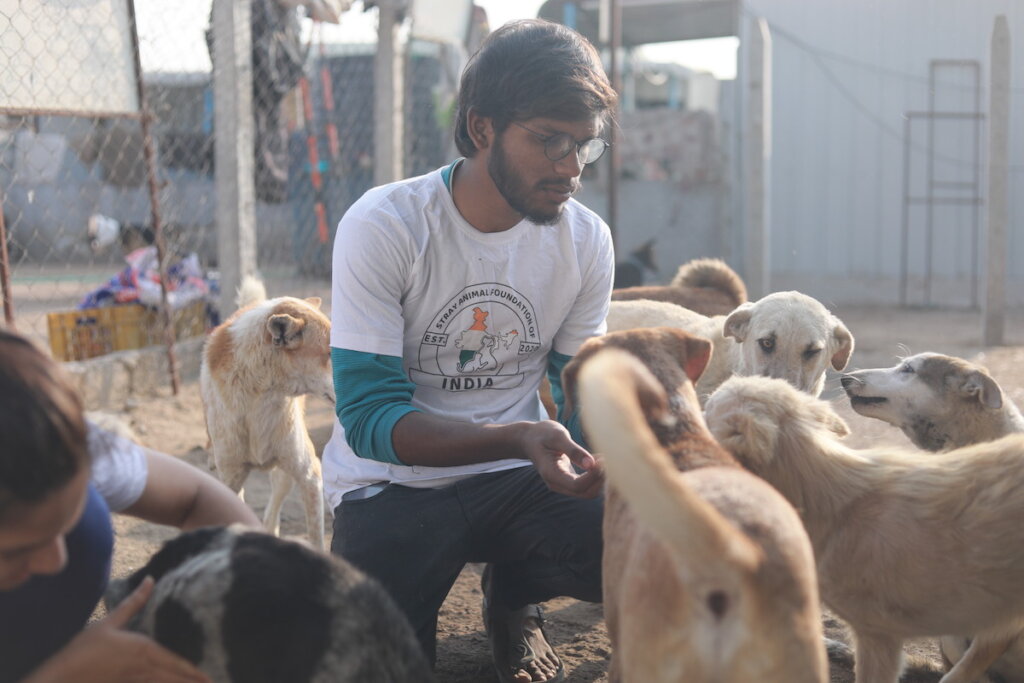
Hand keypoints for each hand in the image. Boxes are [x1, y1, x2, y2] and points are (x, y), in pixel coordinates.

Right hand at [25, 576, 209, 682]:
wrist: (60, 678)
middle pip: (174, 678)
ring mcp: (134, 681)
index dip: (194, 671)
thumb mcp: (109, 622)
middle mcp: (143, 668)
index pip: (176, 662)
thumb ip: (133, 602)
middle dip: (194, 681)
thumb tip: (150, 579)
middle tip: (213, 682)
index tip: (210, 676)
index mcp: (143, 649)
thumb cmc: (83, 649)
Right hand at [519, 420, 603, 497]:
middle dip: (600, 479)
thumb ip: (573, 450)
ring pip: (589, 492)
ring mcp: (563, 485)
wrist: (530, 439)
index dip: (593, 476)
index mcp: (551, 474)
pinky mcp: (570, 482)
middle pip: (586, 493)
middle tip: (609, 458)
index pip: (577, 486)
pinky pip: (588, 486)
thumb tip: (591, 464)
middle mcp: (557, 484)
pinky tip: (600, 460)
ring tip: (606, 458)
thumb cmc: (542, 434)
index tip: (603, 458)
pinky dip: (597, 477)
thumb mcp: (557, 436)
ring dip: (601, 479)